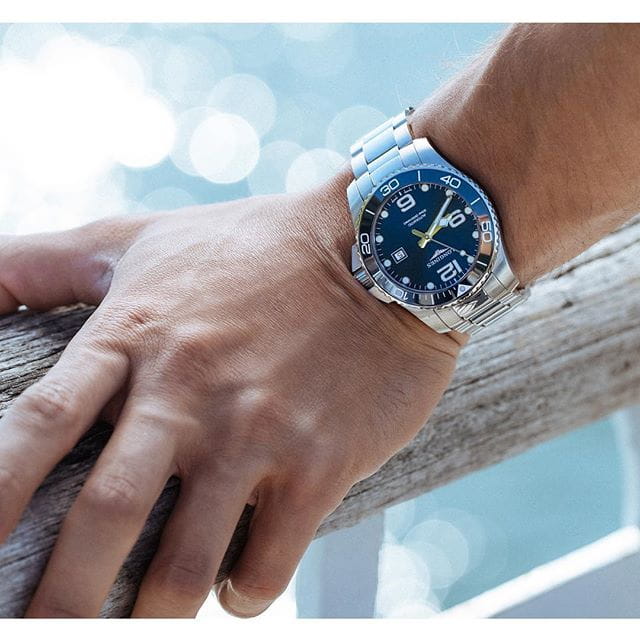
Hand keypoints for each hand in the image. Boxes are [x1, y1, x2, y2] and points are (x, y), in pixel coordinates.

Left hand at [0, 174, 463, 617]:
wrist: (380, 253)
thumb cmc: (253, 246)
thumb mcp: (141, 238)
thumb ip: (42, 261)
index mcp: (136, 336)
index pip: (36, 429)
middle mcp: (190, 391)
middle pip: (102, 521)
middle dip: (59, 605)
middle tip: (43, 638)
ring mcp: (258, 431)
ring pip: (182, 567)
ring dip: (150, 620)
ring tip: (141, 626)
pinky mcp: (321, 463)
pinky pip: (267, 563)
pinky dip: (241, 595)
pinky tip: (235, 586)